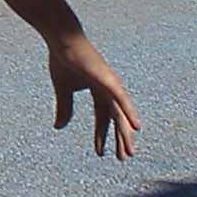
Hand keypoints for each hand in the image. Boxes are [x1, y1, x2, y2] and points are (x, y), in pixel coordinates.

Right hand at [42, 24, 139, 155]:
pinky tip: (137, 127)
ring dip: (126, 133)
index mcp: (98, 90)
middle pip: (117, 118)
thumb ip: (64, 108)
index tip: (100, 154)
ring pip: (121, 113)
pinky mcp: (108, 79)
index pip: (103, 117)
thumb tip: (59, 127)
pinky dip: (130, 113)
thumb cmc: (62, 60)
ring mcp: (110, 83)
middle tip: (124, 157)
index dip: (101, 135)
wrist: (62, 39)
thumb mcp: (62, 90)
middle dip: (120, 138)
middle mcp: (108, 88)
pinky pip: (121, 99)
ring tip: (130, 152)